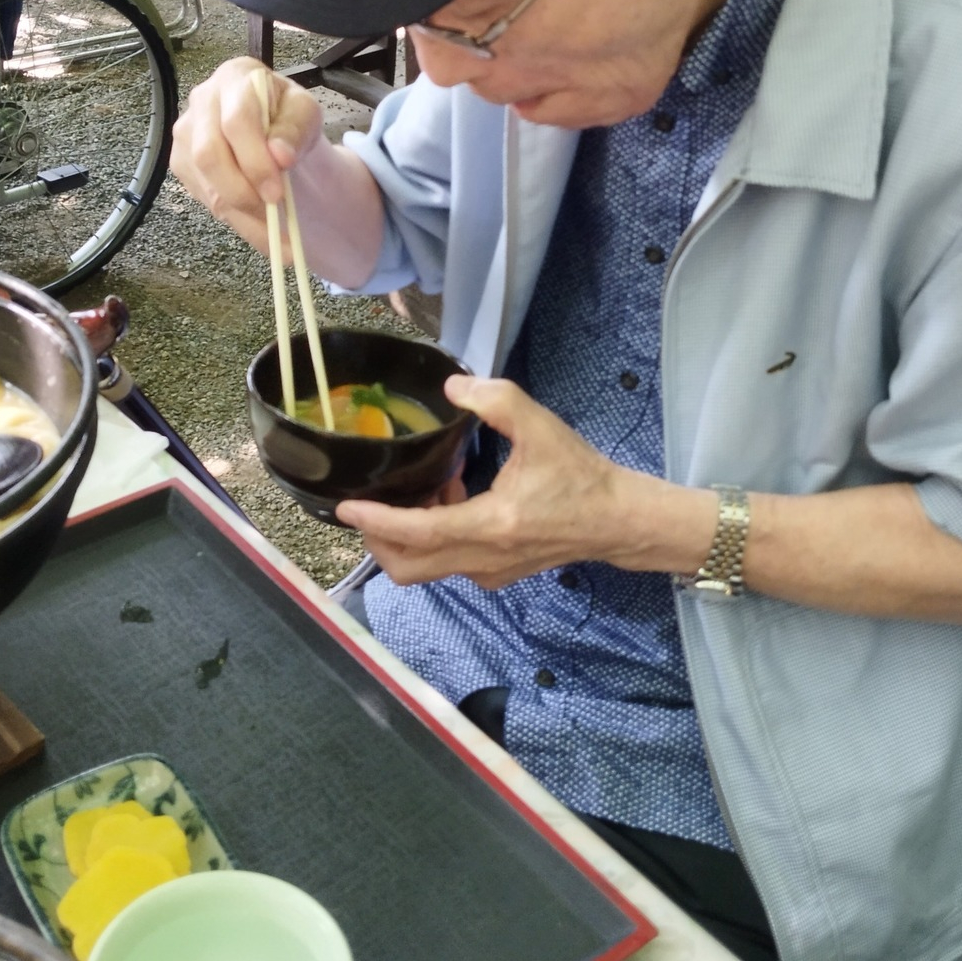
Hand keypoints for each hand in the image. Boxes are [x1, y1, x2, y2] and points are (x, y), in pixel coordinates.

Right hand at [170, 58, 323, 257]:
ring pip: (203, 179)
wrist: (276, 135)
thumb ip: (295, 131)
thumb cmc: (290, 120)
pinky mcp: (180, 159)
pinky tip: (252, 213)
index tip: (277, 192)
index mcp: (236, 77)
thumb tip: (280, 156)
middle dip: (242, 190)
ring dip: (238, 207)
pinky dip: (229, 212)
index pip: (237, 121)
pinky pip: (200, 193)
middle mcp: (202, 98)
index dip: (255, 161)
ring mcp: (186, 130)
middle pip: (209, 153)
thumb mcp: (306, 117)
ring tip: (269, 222)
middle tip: (271, 214)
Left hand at [336, 376, 679, 588]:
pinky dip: (432, 536)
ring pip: (426, 567)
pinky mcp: (496, 573)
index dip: (377, 520)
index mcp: (491, 525)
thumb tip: (453, 388)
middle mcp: (483, 558)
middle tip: (369, 500)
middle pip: (408, 565)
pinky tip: (451, 495)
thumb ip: (495, 399)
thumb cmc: (578, 474)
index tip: (346, 505)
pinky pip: (447, 561)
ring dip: (408, 534)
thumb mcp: (539, 426)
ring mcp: (488, 572)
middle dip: (378, 537)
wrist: (615, 519)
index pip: (418, 532)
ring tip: (420, 486)